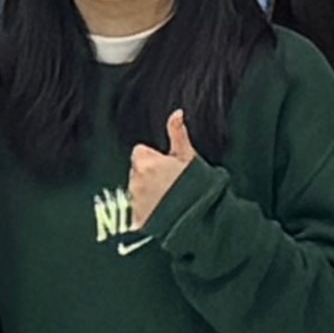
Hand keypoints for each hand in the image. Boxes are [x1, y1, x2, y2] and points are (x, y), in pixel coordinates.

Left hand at [126, 109, 199, 228]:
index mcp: (145, 162)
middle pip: (137, 171)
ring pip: (136, 190)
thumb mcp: (189, 156)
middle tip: (170, 184)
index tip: (166, 167)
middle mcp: (135, 180)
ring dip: (147, 193)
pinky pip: (137, 211)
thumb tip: (177, 113)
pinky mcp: (136, 220)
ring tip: (169, 200)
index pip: (140, 152)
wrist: (199, 220)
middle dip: (149, 175)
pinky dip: (147, 212)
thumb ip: (178, 132)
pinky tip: (163, 213)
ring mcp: (134, 201)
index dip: (154, 158)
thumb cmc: (196, 187)